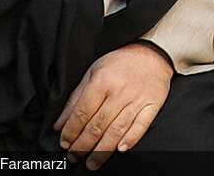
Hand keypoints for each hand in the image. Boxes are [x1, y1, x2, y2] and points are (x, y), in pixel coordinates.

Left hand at [54, 42, 173, 169]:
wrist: (152, 52)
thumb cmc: (120, 62)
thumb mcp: (93, 72)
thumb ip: (76, 99)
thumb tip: (60, 124)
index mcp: (102, 81)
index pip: (82, 113)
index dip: (71, 131)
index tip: (65, 143)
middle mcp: (120, 91)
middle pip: (98, 125)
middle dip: (83, 145)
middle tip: (75, 157)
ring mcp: (138, 99)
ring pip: (117, 130)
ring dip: (103, 150)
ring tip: (92, 162)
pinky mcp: (153, 104)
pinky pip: (141, 126)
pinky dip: (130, 139)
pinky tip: (119, 149)